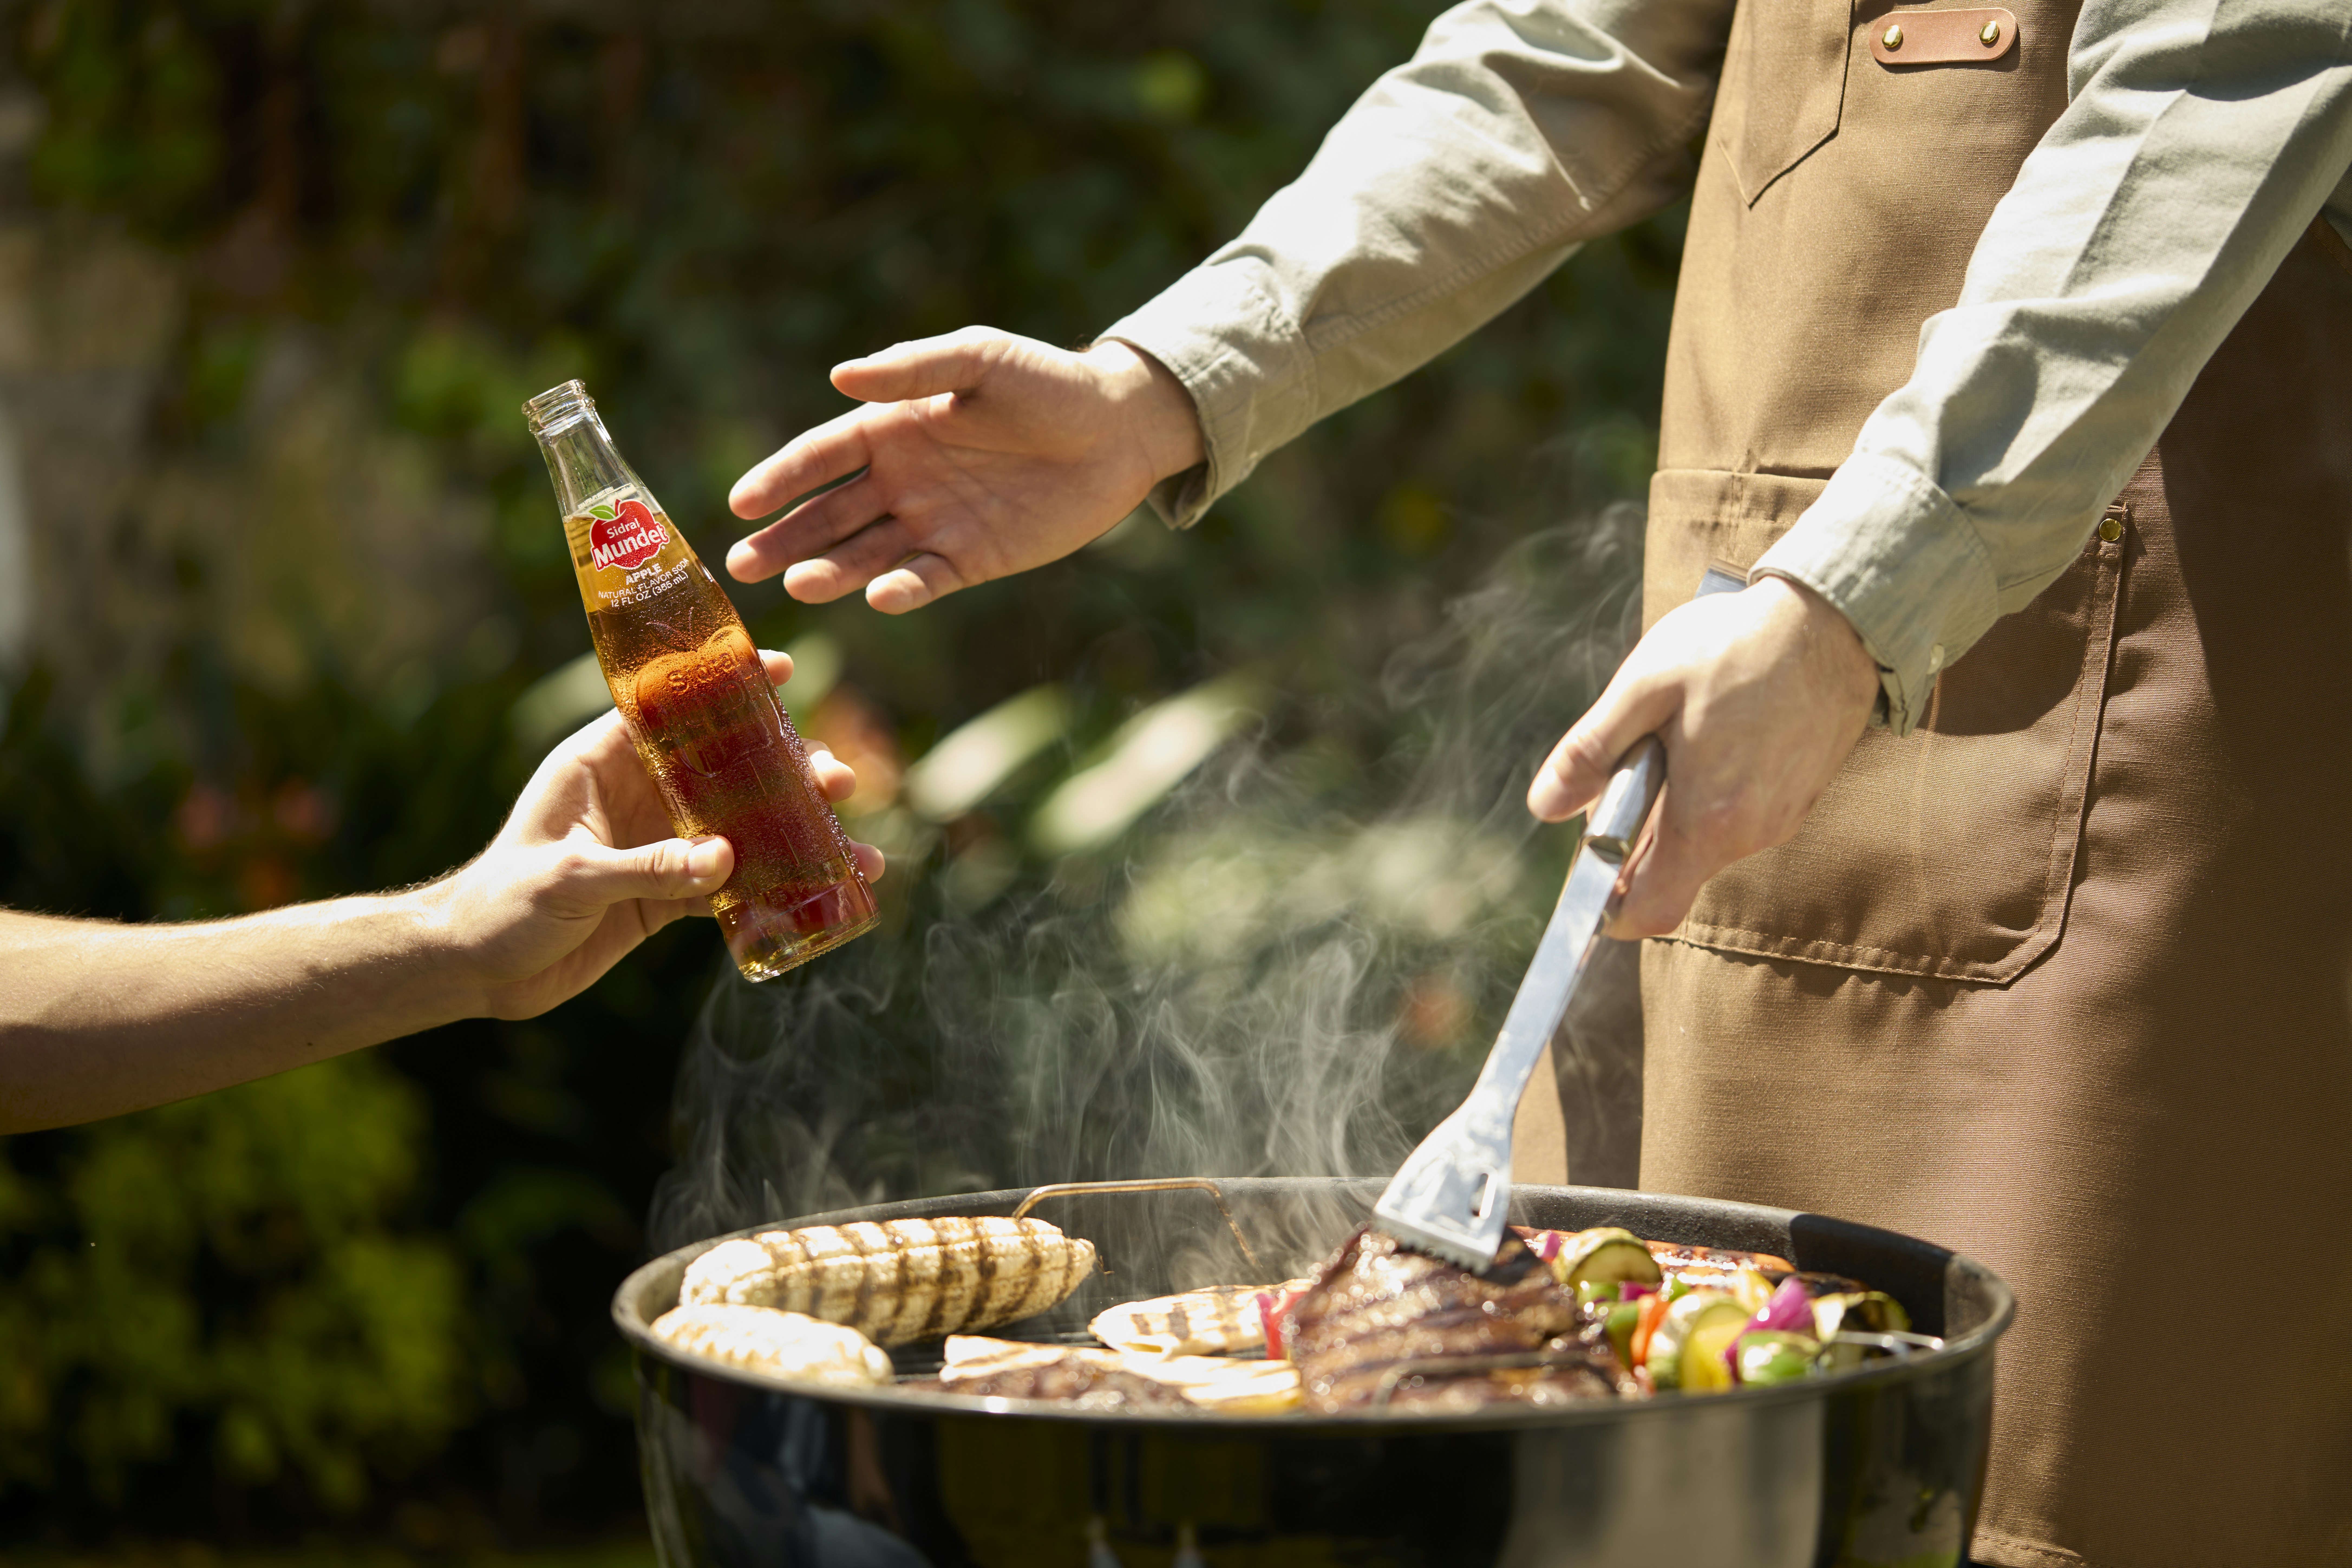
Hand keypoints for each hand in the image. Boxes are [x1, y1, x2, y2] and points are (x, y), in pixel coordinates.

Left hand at [433, 650, 884, 1017]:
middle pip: (725, 768)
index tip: (781, 670)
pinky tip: (818, 894)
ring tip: (853, 849)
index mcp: (601, 763)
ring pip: (740, 827)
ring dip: (794, 836)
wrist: (476, 969)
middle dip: (787, 772)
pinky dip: (773, 891)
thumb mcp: (568, 878)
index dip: (725, 686)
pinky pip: (730, 885)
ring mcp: (657, 843)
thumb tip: (726, 858)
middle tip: (840, 781)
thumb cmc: (502, 904)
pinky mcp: (665, 894)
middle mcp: (637, 794)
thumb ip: (648, 867)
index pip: (669, 707)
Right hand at [725, 329, 1203, 612]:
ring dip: (832, 572)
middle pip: (830, 515)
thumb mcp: (978, 359)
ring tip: (798, 586)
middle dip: (786, 538)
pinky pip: (927, 580)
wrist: (1117, 429)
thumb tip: (841, 378)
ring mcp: (934, 524)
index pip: (822, 456)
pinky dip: (903, 591)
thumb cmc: (1047, 383)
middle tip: (743, 564)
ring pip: (868, 555)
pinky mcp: (972, 560)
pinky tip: (880, 596)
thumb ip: (912, 370)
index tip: (741, 502)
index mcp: (893, 430)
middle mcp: (903, 481)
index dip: (782, 478)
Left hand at [1527, 578, 1880, 937]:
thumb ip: (1589, 753)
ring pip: (1702, 843)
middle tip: (1626, 768)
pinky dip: (1708, 796)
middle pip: (1671, 874)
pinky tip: (1710, 737)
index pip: (1650, 910)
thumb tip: (1544, 806)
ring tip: (1674, 737)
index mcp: (1707, 819)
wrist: (1832, 620)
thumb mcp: (1644, 687)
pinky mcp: (1796, 800)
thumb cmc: (1736, 646)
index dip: (1609, 910)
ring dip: (1671, 809)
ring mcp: (1778, 820)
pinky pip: (1735, 819)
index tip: (1586, 878)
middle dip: (1633, 840)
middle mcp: (1748, 834)